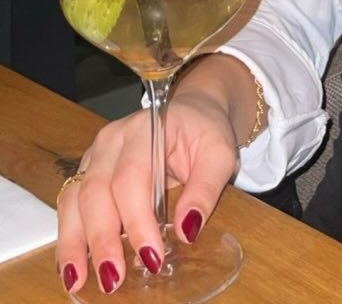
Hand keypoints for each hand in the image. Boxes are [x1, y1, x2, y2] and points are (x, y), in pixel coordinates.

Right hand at [54, 90, 238, 296]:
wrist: (193, 112)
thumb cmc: (205, 131)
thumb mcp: (220, 153)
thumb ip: (206, 188)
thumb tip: (186, 230)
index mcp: (146, 129)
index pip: (133, 178)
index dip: (138, 220)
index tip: (151, 255)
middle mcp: (112, 140)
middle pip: (96, 191)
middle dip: (102, 239)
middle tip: (113, 278)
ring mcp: (95, 155)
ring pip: (73, 201)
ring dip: (73, 244)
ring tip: (78, 281)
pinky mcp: (87, 172)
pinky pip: (70, 206)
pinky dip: (69, 238)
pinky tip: (73, 266)